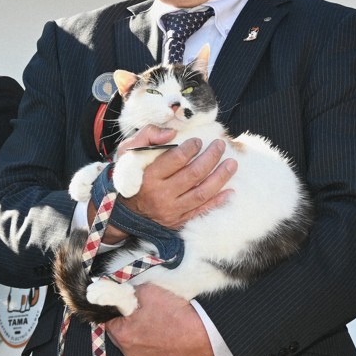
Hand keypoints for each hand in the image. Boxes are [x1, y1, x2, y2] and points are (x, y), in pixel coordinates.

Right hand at [98, 126, 234, 242]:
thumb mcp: (128, 153)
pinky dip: (217, 202)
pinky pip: (201, 212)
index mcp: (149, 177)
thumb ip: (147, 137)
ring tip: (232, 164)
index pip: (175, 160)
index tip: (198, 140)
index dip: (190, 148)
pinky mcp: (178, 221)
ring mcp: (171, 211)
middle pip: (193, 175)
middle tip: (220, 146)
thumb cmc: (128, 177)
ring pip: (201, 193)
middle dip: (211, 158)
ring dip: (220, 178)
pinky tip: (230, 191)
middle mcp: (161, 195)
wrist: (123, 211)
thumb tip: (170, 134)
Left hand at [105, 284, 212, 355]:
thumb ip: (129, 292)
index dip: (120, 311)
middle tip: (146, 312)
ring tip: (160, 324)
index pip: (109, 321)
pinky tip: (168, 336)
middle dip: (131, 324)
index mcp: (123, 335)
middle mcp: (132, 354)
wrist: (203, 331)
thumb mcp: (147, 290)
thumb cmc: (175, 312)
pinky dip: (157, 347)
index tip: (129, 305)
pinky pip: (153, 355)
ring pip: (138, 347)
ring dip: (144, 337)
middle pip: (122, 336)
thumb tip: (121, 293)